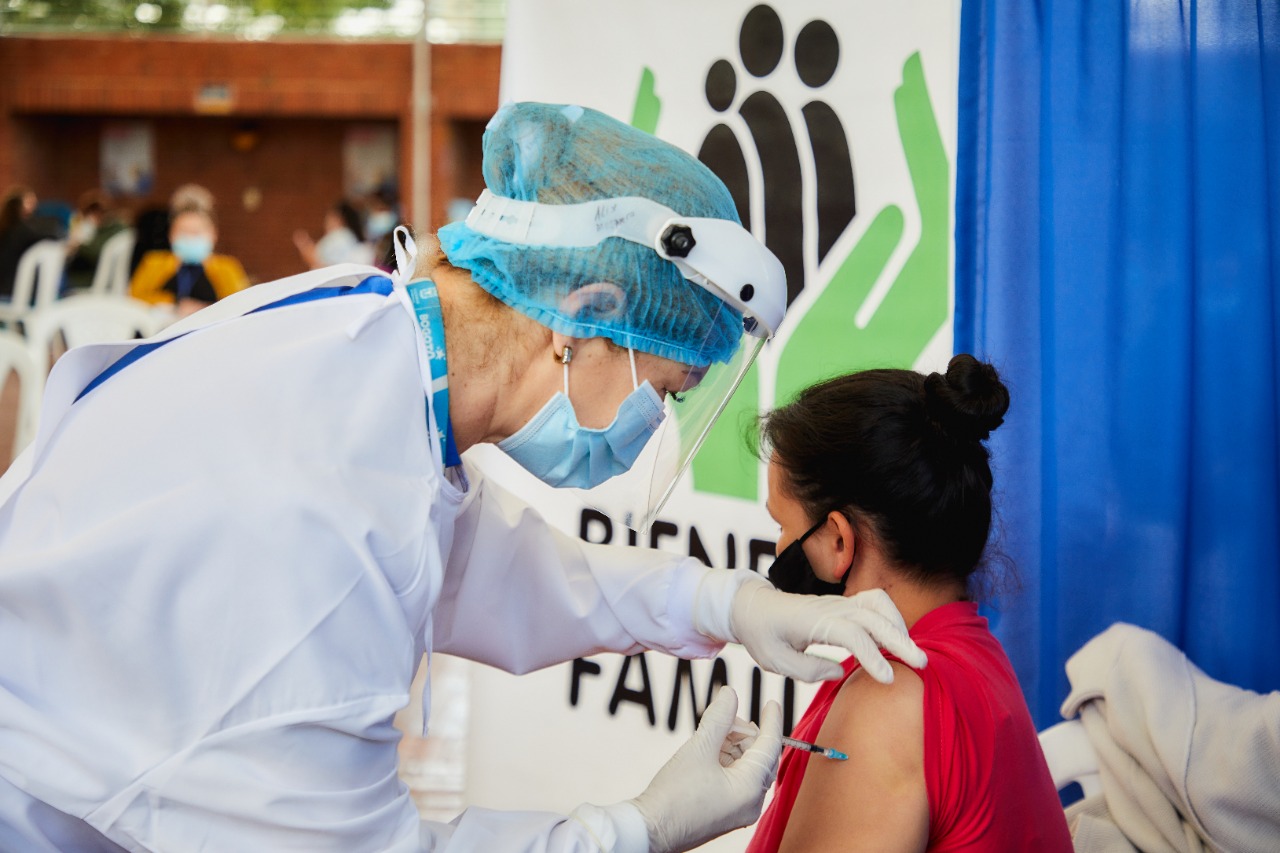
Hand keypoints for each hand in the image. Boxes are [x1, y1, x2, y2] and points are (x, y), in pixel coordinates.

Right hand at [631, 687, 781, 852]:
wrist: (650, 830)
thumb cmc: (673, 795)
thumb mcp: (699, 748)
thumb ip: (719, 718)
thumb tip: (731, 693)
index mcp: (750, 789)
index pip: (770, 747)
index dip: (772, 721)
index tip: (772, 703)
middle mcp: (751, 803)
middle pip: (760, 757)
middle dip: (746, 733)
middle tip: (728, 717)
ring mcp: (739, 810)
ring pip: (747, 768)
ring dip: (734, 746)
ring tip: (715, 732)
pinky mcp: (726, 812)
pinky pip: (736, 780)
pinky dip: (727, 761)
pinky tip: (711, 749)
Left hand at [731, 576, 926, 682]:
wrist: (754, 608)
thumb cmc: (762, 634)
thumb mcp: (774, 660)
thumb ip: (806, 669)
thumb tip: (838, 672)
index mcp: (812, 620)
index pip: (851, 633)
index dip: (872, 655)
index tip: (887, 678)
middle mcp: (830, 607)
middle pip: (873, 615)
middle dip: (899, 639)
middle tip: (921, 665)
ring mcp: (839, 604)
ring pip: (878, 603)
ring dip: (898, 625)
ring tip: (910, 652)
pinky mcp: (844, 606)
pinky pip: (874, 604)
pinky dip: (890, 619)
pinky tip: (894, 642)